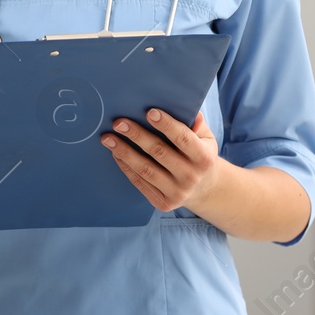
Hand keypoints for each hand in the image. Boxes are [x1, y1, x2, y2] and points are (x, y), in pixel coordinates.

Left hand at [101, 109, 220, 212]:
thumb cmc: (200, 156)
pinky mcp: (163, 203)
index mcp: (204, 158)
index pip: (183, 139)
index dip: (166, 125)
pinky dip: (126, 167)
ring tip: (108, 138)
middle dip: (137, 135)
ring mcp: (177, 192)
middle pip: (159, 152)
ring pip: (146, 169)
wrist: (204, 190)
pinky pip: (140, 182)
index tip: (149, 112)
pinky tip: (115, 153)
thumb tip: (189, 112)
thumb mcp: (206, 139)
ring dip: (124, 152)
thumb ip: (197, 123)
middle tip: (118, 123)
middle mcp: (192, 177)